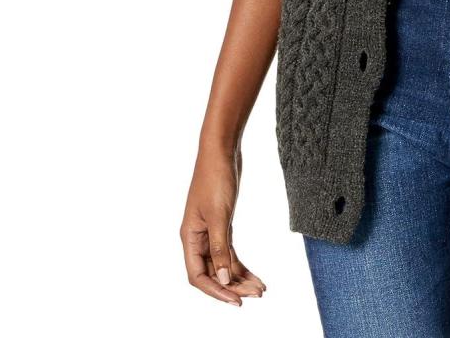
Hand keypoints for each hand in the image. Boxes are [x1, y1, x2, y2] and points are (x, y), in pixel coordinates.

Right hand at [181, 144, 265, 305]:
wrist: (222, 151)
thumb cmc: (215, 179)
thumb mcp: (219, 215)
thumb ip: (219, 249)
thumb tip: (223, 280)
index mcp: (189, 237)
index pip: (197, 275)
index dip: (215, 290)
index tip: (236, 300)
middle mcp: (197, 238)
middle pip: (212, 273)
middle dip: (233, 286)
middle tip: (256, 295)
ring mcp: (210, 231)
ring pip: (222, 263)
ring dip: (240, 277)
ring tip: (260, 289)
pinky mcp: (223, 223)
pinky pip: (229, 251)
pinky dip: (240, 264)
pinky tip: (254, 275)